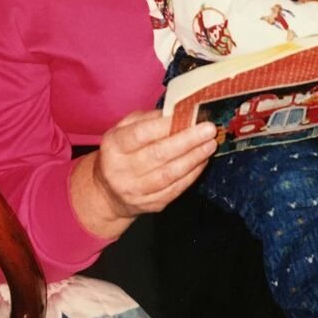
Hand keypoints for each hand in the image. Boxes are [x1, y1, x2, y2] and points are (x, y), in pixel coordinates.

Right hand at [71, 111, 217, 238]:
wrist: (108, 193)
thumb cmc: (121, 153)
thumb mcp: (123, 130)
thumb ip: (146, 119)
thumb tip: (175, 113)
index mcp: (113, 147)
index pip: (140, 135)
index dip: (165, 126)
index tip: (188, 116)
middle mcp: (121, 170)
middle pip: (158, 155)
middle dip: (187, 141)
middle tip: (209, 129)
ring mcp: (136, 190)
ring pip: (169, 174)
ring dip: (194, 158)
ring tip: (210, 144)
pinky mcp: (151, 204)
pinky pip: (175, 189)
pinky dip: (192, 174)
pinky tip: (202, 161)